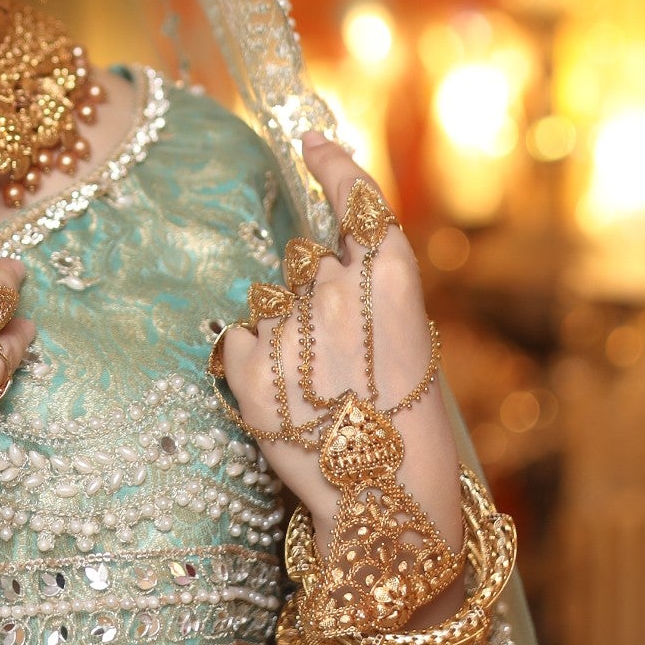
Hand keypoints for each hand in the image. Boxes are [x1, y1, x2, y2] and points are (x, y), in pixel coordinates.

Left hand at [214, 134, 461, 552]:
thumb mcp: (407, 338)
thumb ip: (366, 286)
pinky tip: (289, 399)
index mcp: (391, 276)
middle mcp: (336, 287)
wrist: (385, 502)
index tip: (310, 142)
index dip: (331, 165)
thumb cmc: (406, 425)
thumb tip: (316, 253)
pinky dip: (254, 364)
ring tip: (318, 389)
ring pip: (269, 302)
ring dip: (285, 334)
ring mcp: (287, 323)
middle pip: (305, 259)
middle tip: (342, 356)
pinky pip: (237, 339)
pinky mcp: (244, 362)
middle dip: (314, 294)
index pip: (354, 196)